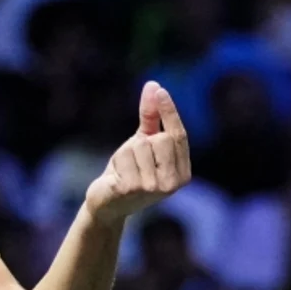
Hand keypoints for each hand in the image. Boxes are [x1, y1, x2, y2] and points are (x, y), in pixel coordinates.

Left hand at [85, 81, 191, 226]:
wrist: (108, 203)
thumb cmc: (129, 171)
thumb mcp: (142, 142)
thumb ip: (152, 117)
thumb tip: (154, 86)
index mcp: (182, 172)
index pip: (179, 136)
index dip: (169, 112)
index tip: (159, 90)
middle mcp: (173, 183)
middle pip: (161, 139)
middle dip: (142, 142)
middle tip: (134, 161)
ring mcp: (154, 188)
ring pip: (140, 146)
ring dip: (126, 153)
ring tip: (125, 170)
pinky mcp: (133, 189)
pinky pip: (125, 156)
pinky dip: (118, 162)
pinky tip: (117, 177)